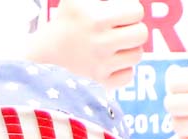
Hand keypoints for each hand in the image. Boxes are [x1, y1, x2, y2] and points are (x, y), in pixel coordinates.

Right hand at [24, 0, 144, 89]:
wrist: (45, 52)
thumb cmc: (67, 19)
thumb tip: (123, 0)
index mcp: (95, 18)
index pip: (136, 11)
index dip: (130, 9)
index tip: (118, 12)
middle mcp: (99, 43)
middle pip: (141, 33)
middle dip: (133, 28)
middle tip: (119, 29)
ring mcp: (100, 65)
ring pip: (137, 55)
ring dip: (129, 48)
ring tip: (115, 45)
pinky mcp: (99, 82)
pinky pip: (128, 76)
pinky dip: (122, 69)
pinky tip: (111, 62)